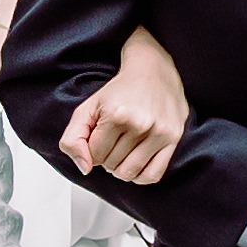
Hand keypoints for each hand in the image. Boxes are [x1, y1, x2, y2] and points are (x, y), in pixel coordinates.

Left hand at [68, 28, 189, 182]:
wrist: (153, 70)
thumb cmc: (120, 90)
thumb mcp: (87, 108)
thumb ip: (73, 138)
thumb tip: (85, 168)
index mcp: (116, 115)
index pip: (94, 155)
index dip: (92, 150)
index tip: (99, 137)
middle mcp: (140, 124)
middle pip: (111, 165)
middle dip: (107, 157)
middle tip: (112, 140)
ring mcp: (159, 132)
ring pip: (129, 173)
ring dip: (120, 168)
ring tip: (122, 152)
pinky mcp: (173, 139)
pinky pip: (153, 175)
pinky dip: (140, 176)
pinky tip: (135, 164)